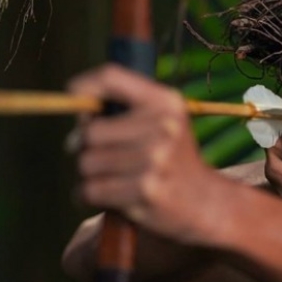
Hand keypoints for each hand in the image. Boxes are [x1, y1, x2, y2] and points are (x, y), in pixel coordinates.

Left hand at [68, 64, 215, 241]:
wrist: (207, 203)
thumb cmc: (174, 159)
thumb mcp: (163, 121)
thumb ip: (124, 108)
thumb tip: (75, 114)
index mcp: (166, 102)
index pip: (111, 77)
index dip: (84, 86)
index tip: (74, 97)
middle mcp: (163, 126)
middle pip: (89, 131)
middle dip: (85, 147)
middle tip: (104, 156)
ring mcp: (154, 160)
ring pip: (86, 163)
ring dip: (89, 175)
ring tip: (113, 179)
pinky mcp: (144, 191)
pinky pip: (90, 189)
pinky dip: (88, 196)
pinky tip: (108, 196)